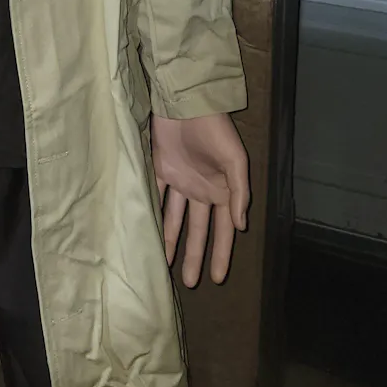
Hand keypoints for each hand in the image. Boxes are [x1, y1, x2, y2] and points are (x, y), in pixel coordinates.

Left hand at [151, 112, 249, 287]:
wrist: (188, 102)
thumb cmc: (216, 130)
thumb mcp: (235, 161)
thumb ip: (239, 193)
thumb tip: (241, 227)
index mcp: (223, 191)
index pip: (223, 231)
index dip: (222, 254)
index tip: (218, 279)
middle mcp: (201, 190)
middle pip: (198, 230)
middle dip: (195, 256)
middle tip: (190, 283)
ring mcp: (180, 180)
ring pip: (174, 218)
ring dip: (171, 240)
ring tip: (164, 265)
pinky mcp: (160, 168)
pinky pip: (155, 196)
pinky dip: (151, 213)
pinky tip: (146, 231)